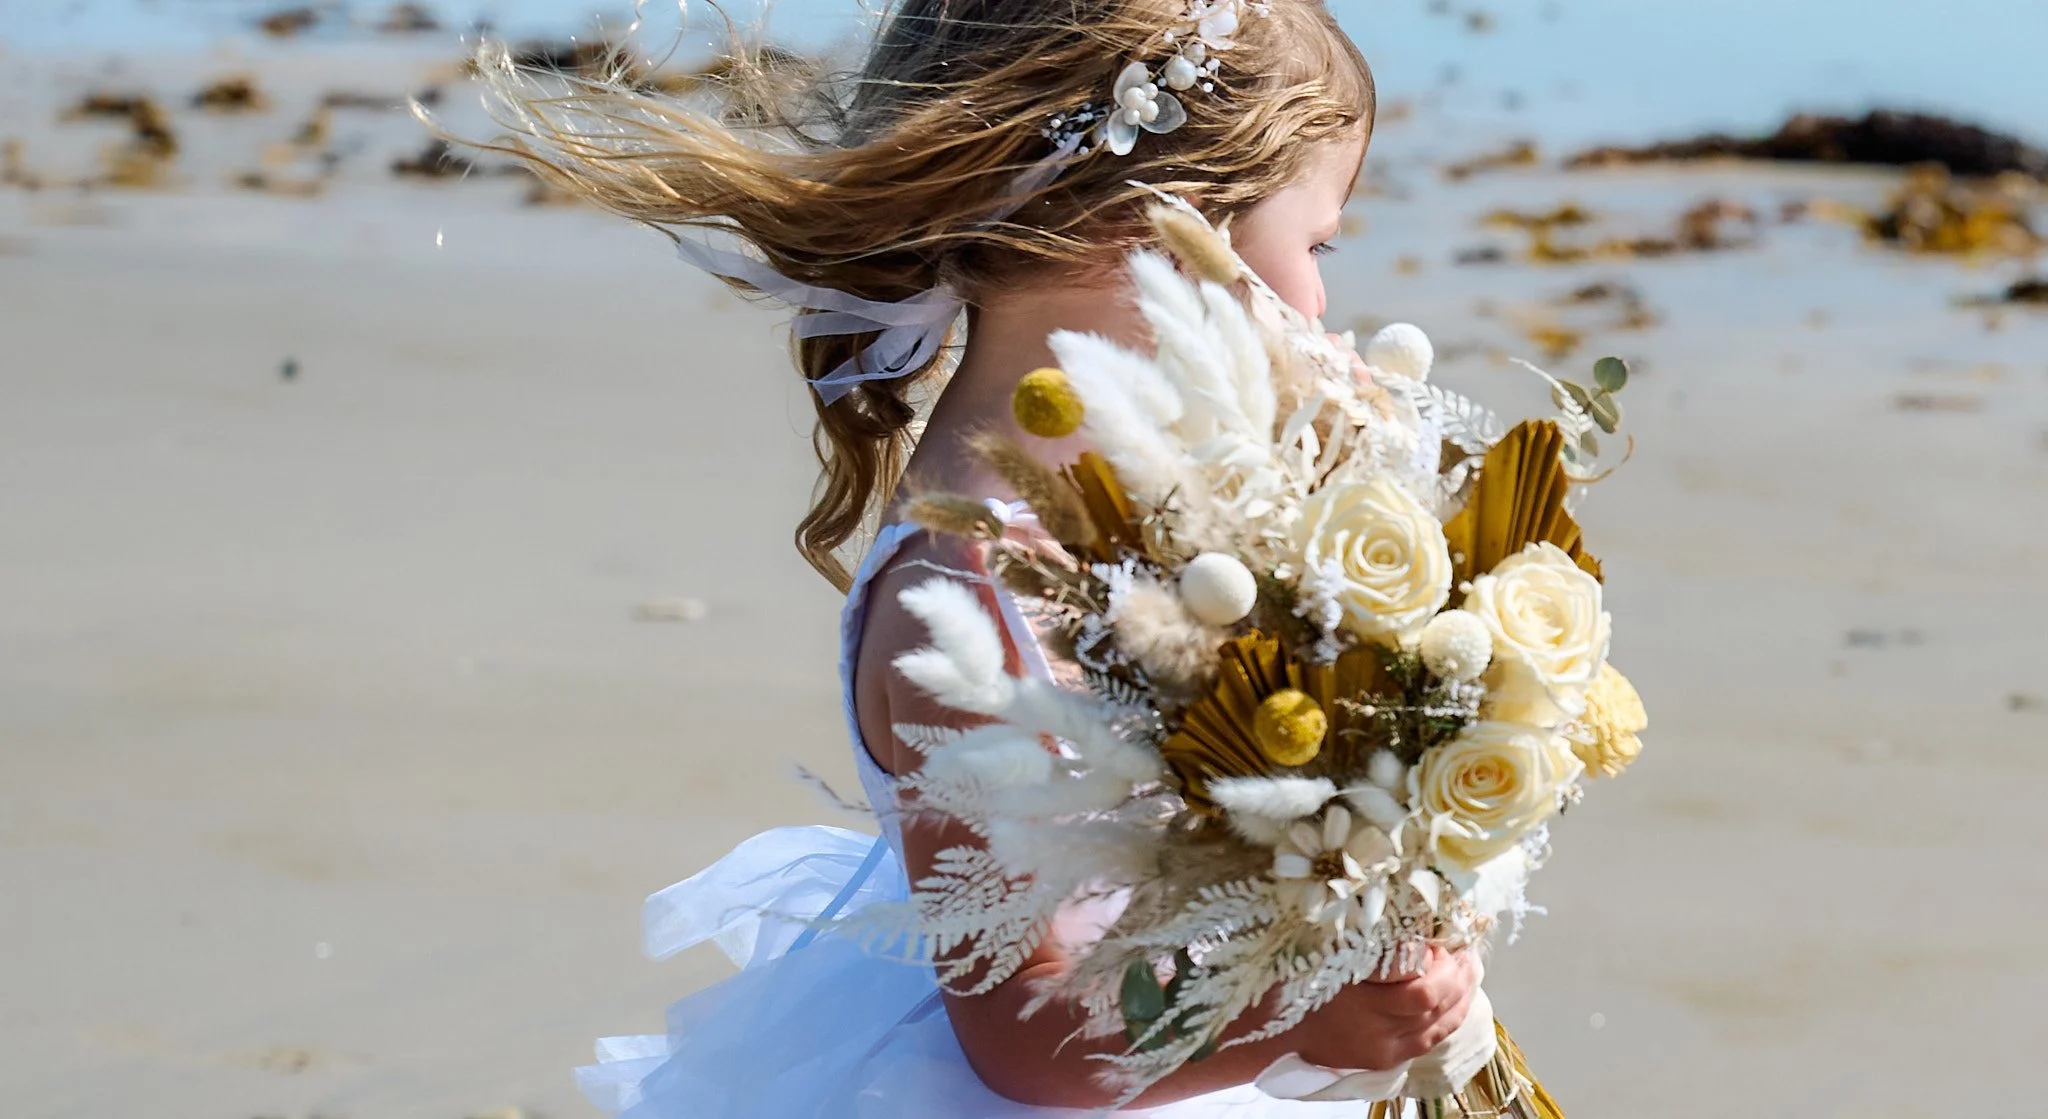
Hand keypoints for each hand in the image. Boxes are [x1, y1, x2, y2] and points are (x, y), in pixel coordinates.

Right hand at [1297, 944, 1477, 1071]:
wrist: (1280, 1029)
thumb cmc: (1299, 980)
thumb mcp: (1324, 949)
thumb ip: (1366, 941)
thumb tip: (1409, 925)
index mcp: (1352, 994)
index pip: (1413, 983)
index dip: (1433, 959)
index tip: (1433, 939)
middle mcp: (1369, 1025)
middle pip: (1430, 1002)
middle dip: (1454, 972)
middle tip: (1460, 948)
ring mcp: (1381, 1047)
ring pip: (1438, 1023)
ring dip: (1461, 993)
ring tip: (1469, 967)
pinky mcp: (1386, 1060)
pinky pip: (1430, 1040)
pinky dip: (1451, 1017)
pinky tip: (1461, 997)